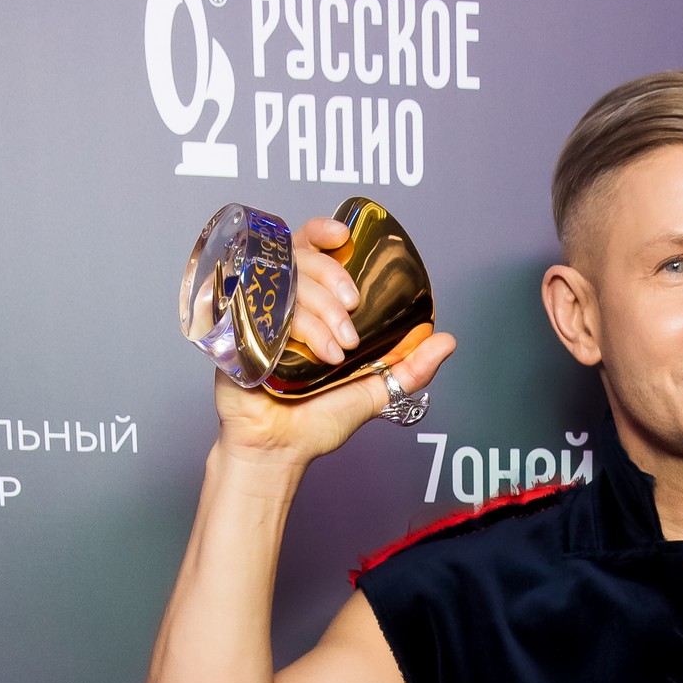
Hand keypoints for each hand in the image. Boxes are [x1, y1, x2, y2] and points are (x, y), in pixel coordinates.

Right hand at [213, 216, 456, 464]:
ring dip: (321, 314)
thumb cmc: (316, 422)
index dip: (322, 232)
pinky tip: (312, 355)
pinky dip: (297, 327)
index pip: (309, 249)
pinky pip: (262, 305)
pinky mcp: (235, 329)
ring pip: (288, 282)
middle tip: (351, 326)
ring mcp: (256, 314)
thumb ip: (410, 368)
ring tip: (336, 352)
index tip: (343, 237)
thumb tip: (447, 340)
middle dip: (333, 284)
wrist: (278, 450)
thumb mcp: (374, 391)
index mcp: (309, 306)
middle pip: (303, 260)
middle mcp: (282, 303)